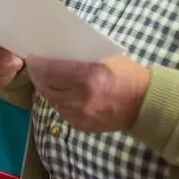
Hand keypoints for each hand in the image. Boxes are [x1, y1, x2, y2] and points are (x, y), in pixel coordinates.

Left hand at [25, 55, 151, 132]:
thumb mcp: (106, 58)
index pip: (50, 71)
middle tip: (37, 67)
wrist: (146, 105)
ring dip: (47, 89)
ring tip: (47, 79)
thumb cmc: (128, 76)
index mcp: (87, 77)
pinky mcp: (81, 126)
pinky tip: (61, 93)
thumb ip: (81, 58)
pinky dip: (59, 101)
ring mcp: (80, 115)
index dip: (37, 64)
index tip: (32, 58)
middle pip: (46, 87)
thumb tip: (57, 52)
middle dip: (39, 76)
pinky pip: (62, 111)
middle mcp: (80, 99)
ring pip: (52, 101)